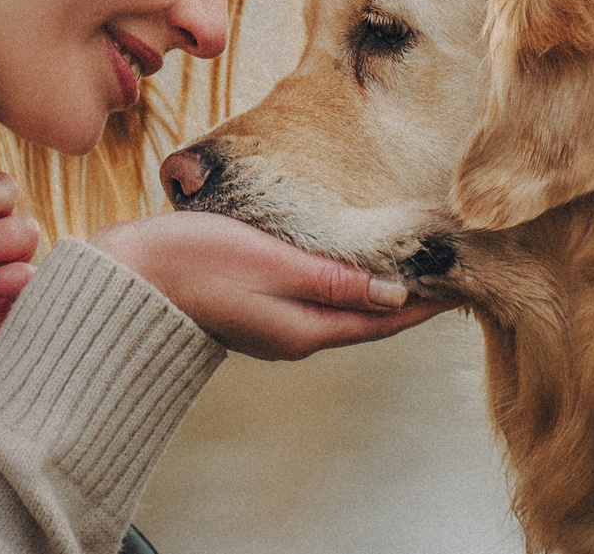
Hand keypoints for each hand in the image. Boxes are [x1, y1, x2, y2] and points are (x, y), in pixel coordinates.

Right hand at [88, 211, 453, 360]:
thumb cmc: (195, 264)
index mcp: (307, 328)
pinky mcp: (254, 305)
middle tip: (450, 267)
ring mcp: (274, 323)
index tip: (466, 280)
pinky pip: (317, 296)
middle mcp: (296, 333)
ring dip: (379, 285)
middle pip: (370, 315)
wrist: (126, 277)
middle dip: (411, 293)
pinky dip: (345, 280)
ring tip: (412, 261)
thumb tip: (395, 291)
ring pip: (344, 306)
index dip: (428, 299)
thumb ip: (335, 279)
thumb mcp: (273, 262)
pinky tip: (349, 259)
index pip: (386, 315)